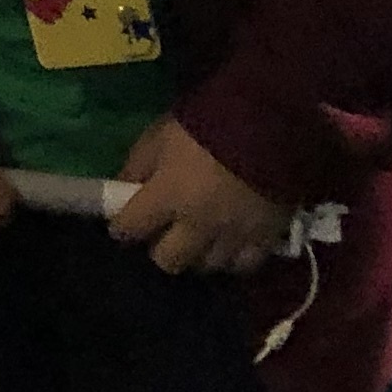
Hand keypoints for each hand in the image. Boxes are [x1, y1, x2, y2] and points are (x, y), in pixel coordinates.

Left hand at [111, 115, 291, 275]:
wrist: (270, 126)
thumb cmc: (207, 125)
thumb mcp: (160, 135)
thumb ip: (137, 165)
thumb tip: (121, 188)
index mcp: (167, 197)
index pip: (130, 229)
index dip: (122, 228)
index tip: (123, 225)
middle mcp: (197, 225)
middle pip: (168, 261)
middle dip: (161, 248)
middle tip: (164, 233)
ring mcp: (233, 236)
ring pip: (206, 266)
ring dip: (197, 254)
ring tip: (199, 238)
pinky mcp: (265, 239)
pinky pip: (244, 266)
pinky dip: (233, 259)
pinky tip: (230, 245)